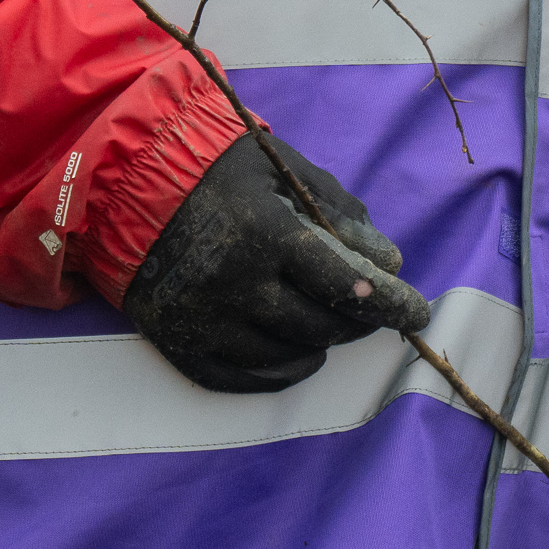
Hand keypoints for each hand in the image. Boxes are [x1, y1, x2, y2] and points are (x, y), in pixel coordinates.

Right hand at [121, 128, 432, 392]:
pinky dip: (279, 373)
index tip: (416, 312)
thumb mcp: (288, 173)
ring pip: (283, 354)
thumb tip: (391, 262)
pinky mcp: (176, 340)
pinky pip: (238, 377)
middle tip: (380, 315)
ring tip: (342, 328)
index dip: (387, 302)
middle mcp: (233, 281)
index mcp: (265, 233)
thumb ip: (341, 214)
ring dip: (323, 345)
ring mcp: (202, 316)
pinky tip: (302, 356)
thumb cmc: (223, 171)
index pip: (340, 282)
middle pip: (317, 324)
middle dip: (359, 323)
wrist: (131, 185)